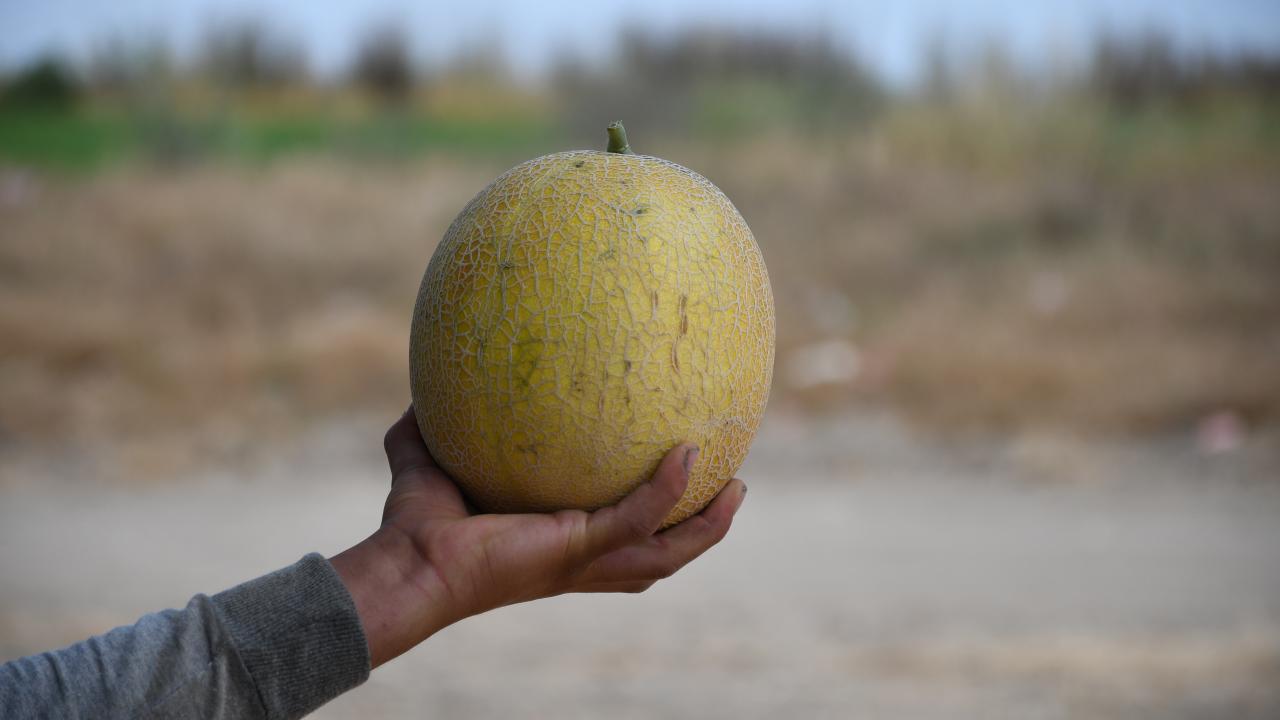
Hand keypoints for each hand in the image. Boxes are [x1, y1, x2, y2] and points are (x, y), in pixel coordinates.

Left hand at [330, 407, 747, 667]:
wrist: (410, 563)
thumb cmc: (415, 526)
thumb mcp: (426, 465)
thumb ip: (424, 433)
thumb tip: (419, 394)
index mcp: (560, 548)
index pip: (620, 542)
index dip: (655, 521)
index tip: (679, 482)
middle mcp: (580, 561)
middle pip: (660, 558)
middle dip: (700, 531)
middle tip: (732, 491)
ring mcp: (584, 559)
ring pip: (667, 554)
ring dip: (707, 526)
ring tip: (737, 489)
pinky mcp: (578, 548)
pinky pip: (638, 519)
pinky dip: (668, 492)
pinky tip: (687, 457)